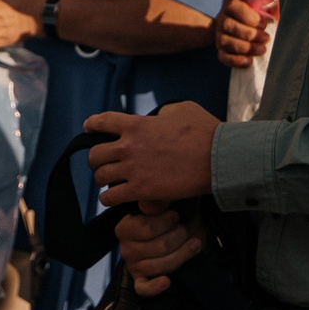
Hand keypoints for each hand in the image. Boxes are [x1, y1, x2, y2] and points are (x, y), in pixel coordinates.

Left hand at [84, 101, 219, 206]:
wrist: (219, 158)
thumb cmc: (206, 132)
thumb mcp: (182, 110)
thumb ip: (162, 114)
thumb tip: (156, 119)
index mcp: (137, 125)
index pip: (103, 122)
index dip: (92, 125)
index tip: (89, 129)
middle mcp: (129, 146)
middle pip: (94, 155)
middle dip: (98, 160)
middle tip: (105, 164)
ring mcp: (133, 169)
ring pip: (99, 177)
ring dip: (103, 180)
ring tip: (110, 182)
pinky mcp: (140, 190)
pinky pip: (110, 198)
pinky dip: (108, 200)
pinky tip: (114, 199)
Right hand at [114, 198, 208, 295]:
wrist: (184, 234)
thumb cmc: (174, 220)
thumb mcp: (167, 205)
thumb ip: (158, 202)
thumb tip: (150, 203)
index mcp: (125, 228)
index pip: (147, 228)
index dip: (168, 221)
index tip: (175, 216)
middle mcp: (125, 248)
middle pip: (159, 247)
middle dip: (179, 237)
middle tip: (183, 230)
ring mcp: (133, 265)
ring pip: (159, 265)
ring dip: (182, 254)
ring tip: (192, 245)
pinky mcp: (141, 281)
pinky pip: (143, 288)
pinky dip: (155, 286)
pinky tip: (166, 281)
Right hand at [215, 0, 272, 67]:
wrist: (250, 28)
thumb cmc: (261, 14)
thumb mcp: (267, 5)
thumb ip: (272, 4)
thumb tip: (278, 8)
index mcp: (232, 3)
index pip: (233, 7)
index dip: (248, 17)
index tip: (264, 24)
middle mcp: (222, 18)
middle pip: (228, 26)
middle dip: (248, 34)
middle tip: (266, 38)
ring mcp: (219, 35)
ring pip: (225, 41)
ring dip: (244, 47)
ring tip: (262, 50)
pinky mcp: (221, 49)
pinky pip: (223, 56)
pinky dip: (235, 60)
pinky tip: (249, 61)